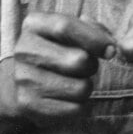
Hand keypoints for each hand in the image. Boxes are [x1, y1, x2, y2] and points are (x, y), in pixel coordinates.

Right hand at [0, 12, 115, 127]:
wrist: (22, 79)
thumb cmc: (56, 49)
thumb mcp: (69, 30)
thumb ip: (92, 29)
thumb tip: (110, 47)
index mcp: (34, 24)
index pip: (65, 27)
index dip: (94, 38)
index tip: (110, 50)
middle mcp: (24, 49)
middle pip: (78, 60)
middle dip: (92, 65)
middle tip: (87, 67)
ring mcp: (23, 78)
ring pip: (80, 88)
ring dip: (86, 87)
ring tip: (75, 82)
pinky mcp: (28, 104)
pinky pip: (75, 109)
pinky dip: (81, 106)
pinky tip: (69, 98)